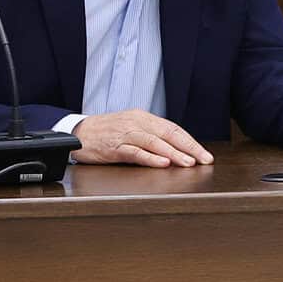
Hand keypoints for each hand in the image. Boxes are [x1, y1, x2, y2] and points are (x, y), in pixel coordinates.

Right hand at [73, 109, 212, 167]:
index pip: (173, 129)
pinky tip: (162, 163)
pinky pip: (135, 152)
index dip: (191, 142)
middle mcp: (137, 123)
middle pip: (168, 134)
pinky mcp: (114, 147)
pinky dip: (150, 158)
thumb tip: (177, 149)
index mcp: (144, 118)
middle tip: (204, 159)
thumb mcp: (132, 128)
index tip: (205, 154)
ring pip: (154, 142)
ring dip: (174, 153)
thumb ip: (152, 136)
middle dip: (189, 148)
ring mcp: (126, 135)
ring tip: (188, 163)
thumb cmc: (107, 132)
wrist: (78, 132)